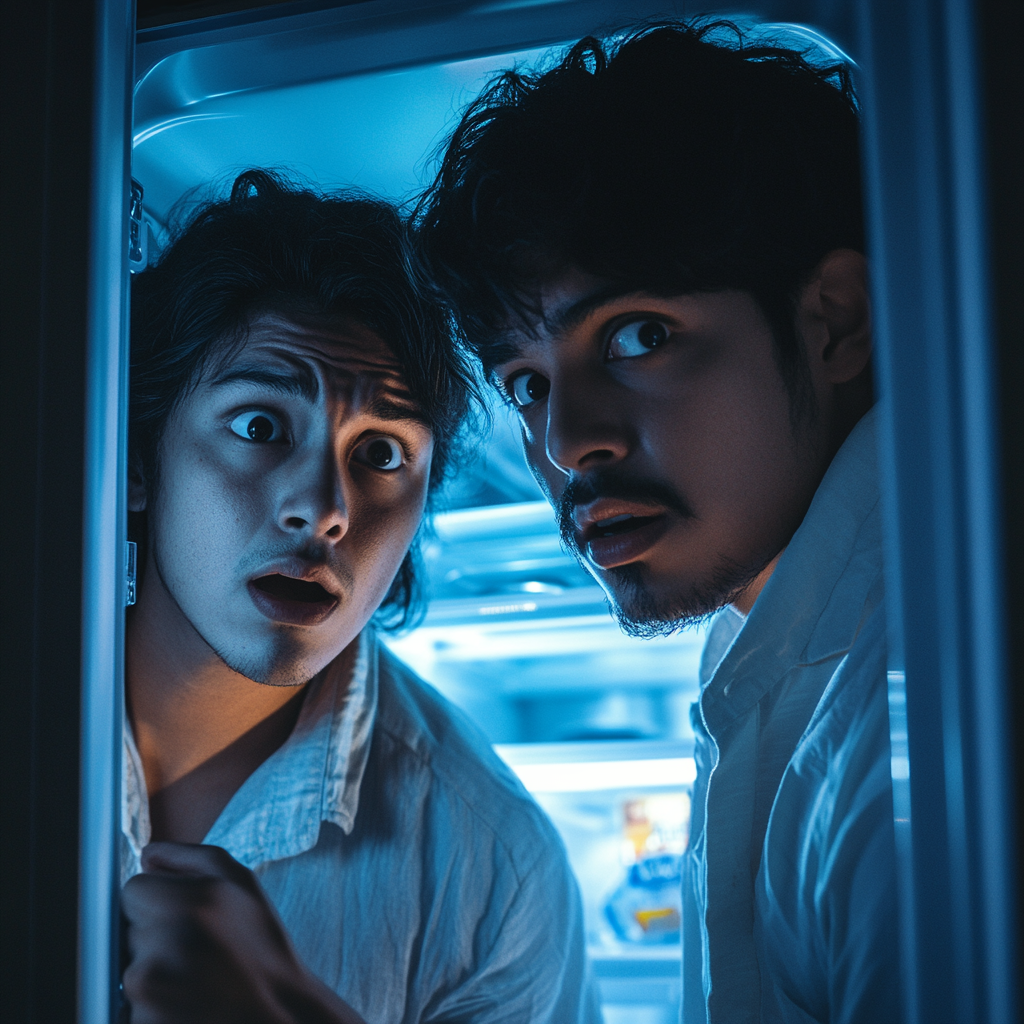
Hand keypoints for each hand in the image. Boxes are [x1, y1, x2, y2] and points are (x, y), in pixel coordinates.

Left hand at [121, 842, 366, 1023]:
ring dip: (152, 971)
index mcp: (188, 902)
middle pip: (129, 928)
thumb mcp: (242, 884)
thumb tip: (147, 854)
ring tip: (194, 979)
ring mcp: (149, 989)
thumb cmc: (263, 949)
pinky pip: (131, 1003)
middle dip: (154, 935)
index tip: (182, 916)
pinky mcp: (142, 1022)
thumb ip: (189, 857)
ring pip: (129, 966)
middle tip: (196, 950)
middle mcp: (163, 943)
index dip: (156, 900)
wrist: (277, 1015)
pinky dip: (153, 1003)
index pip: (132, 890)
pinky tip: (186, 1003)